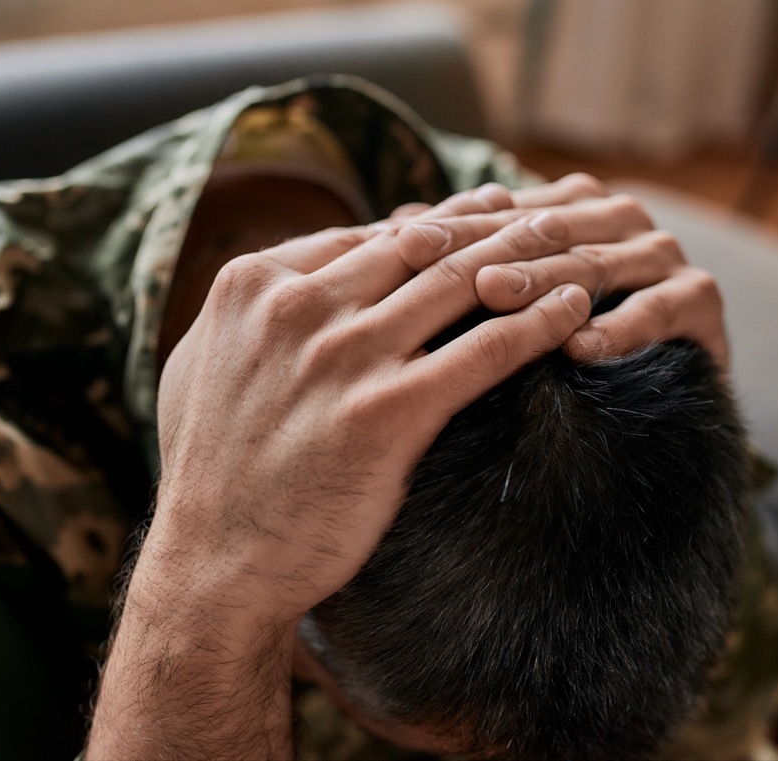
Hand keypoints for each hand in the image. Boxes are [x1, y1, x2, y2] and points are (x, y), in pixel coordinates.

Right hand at [89, 187, 603, 759]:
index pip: (368, 235)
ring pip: (457, 283)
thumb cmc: (215, 470)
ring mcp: (342, 356)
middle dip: (493, 225)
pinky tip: (573, 310)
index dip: (438, 221)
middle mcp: (295, 307)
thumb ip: (252, 312)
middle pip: (419, 245)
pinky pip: (483, 350)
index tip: (484, 213)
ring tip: (572, 247)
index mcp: (251, 284)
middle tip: (547, 215)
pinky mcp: (386, 412)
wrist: (215, 564)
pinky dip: (537, 323)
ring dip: (527, 259)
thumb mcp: (203, 365)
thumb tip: (290, 276)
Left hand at [393, 175, 728, 372]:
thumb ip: (463, 262)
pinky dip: (623, 328)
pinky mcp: (701, 301)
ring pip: (596, 263)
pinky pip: (662, 309)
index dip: (453, 226)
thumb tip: (391, 225)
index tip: (400, 241)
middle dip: (489, 247)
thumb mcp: (507, 302)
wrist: (656, 406)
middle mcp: (619, 221)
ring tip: (496, 301)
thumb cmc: (564, 346)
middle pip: (548, 230)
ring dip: (547, 281)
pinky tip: (580, 348)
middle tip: (434, 265)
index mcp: (572, 208)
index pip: (506, 211)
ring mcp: (663, 257)